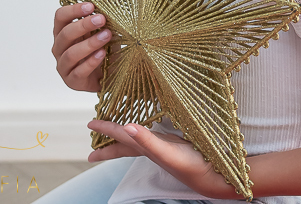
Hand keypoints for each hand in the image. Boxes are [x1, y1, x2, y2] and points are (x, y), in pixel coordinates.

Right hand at [52, 2, 109, 91]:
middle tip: (101, 19)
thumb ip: (102, 21)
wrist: (109, 76)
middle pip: (64, 34)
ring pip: (70, 54)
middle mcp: (60, 48)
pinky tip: (102, 54)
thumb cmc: (104, 50)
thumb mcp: (103, 32)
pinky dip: (91, 62)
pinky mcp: (72, 81)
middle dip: (83, 25)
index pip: (60, 17)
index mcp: (64, 32)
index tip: (91, 5)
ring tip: (106, 35)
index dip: (73, 10)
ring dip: (89, 43)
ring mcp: (64, 66)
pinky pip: (79, 71)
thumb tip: (109, 3)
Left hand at [87, 119, 230, 197]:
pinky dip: (144, 132)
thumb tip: (126, 127)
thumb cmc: (190, 165)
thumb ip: (146, 140)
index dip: (106, 129)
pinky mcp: (174, 144)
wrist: (211, 176)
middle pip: (124, 143)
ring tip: (115, 134)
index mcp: (146, 147)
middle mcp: (151, 147)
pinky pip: (151, 136)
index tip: (89, 124)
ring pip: (136, 140)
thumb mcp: (167, 152)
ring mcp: (162, 147)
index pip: (121, 136)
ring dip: (124, 136)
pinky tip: (147, 131)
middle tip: (94, 137)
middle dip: (108, 140)